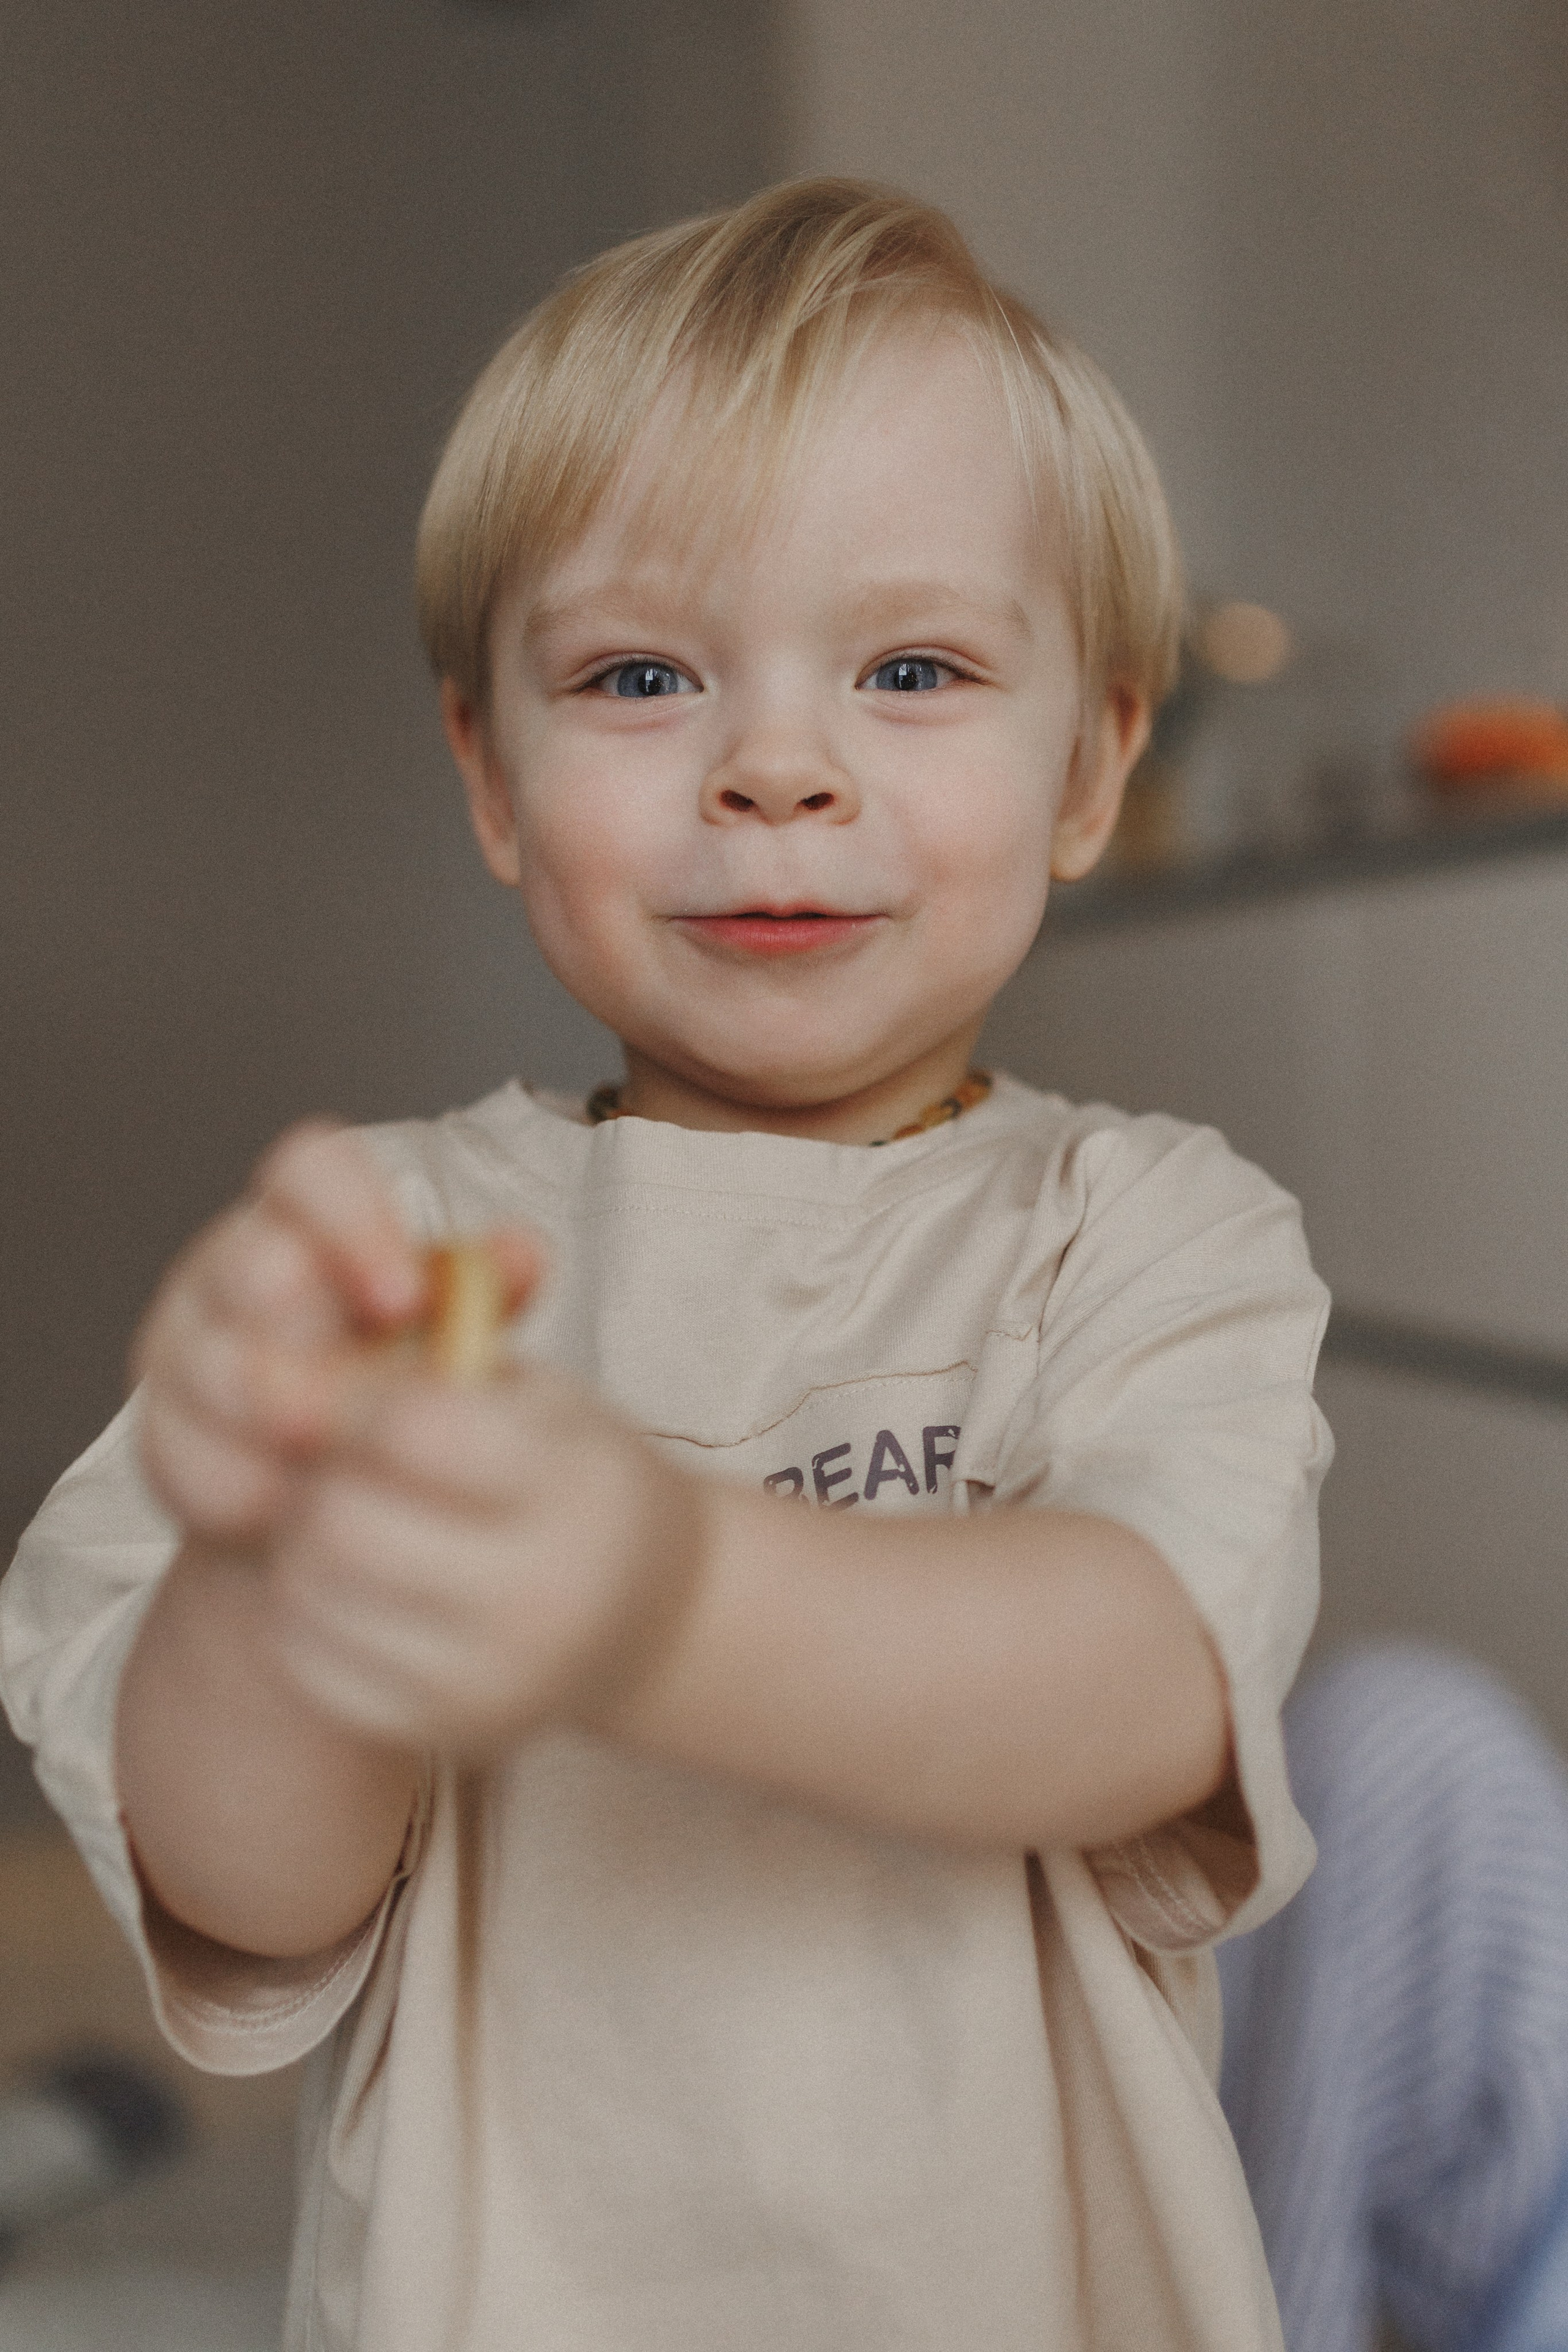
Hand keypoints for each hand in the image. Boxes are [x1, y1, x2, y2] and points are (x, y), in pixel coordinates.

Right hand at [132, 1120, 535, 1546]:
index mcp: (311, 1219)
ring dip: (264, 1406)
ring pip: (201, 1360)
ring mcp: (190, 1346)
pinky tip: (285, 1504)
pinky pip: (179, 1449)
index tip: (405, 1296)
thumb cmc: (398, 1379)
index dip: (350, 1218)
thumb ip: (479, 1287)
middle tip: (351, 1372)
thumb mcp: (448, 1331)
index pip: (310, 1169)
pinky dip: (235, 1480)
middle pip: (242, 1259)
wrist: (344, 1481)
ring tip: (323, 1443)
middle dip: (293, 1315)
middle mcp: (237, 1267)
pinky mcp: (166, 1430)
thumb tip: (520, 1251)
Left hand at [261, 1365, 709, 1757]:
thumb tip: (272, 1378)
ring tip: (332, 1516)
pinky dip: (300, 1612)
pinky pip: (314, 1668)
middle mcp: (541, 1594)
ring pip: (314, 1597)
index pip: (415, 1432)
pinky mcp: (448, 1730)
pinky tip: (338, 1580)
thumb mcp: (531, 1400)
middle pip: (347, 1525)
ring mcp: (493, 1677)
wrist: (652, 1616)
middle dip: (316, 1477)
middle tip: (329, 1463)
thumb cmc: (572, 1478)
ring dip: (296, 1541)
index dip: (355, 1400)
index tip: (352, 1398)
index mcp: (575, 1487)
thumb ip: (416, 1380)